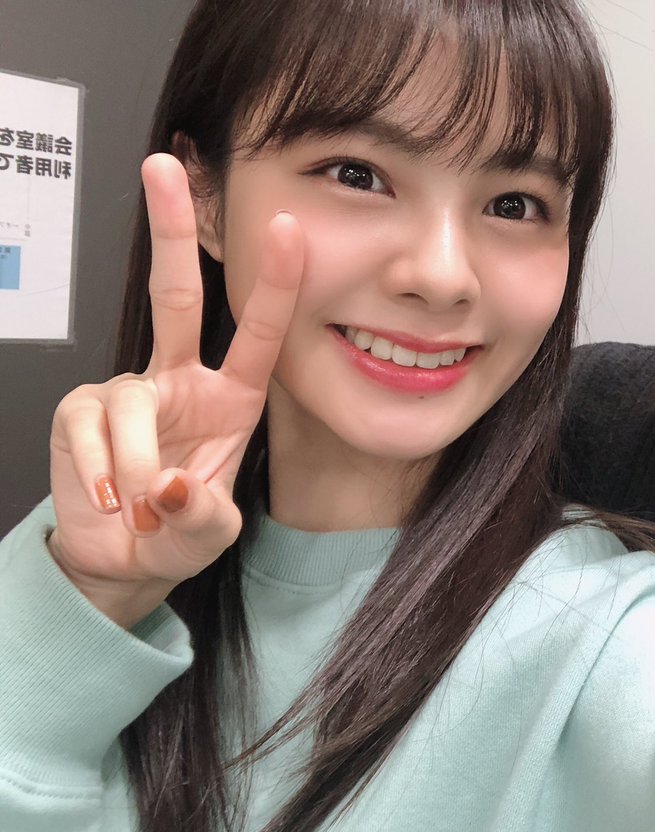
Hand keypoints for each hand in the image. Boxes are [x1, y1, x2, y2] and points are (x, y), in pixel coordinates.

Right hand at [47, 153, 303, 627]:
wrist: (127, 558)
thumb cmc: (181, 529)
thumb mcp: (212, 532)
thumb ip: (202, 514)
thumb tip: (168, 484)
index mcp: (232, 398)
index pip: (260, 334)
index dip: (276, 283)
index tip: (289, 227)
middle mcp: (182, 380)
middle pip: (176, 296)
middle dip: (170, 229)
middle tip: (164, 167)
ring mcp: (129, 390)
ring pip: (132, 402)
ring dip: (137, 463)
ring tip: (143, 505)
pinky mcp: (82, 410)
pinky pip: (91, 431)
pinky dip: (101, 474)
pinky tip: (112, 500)